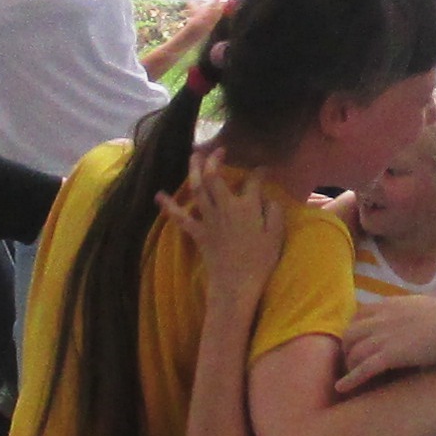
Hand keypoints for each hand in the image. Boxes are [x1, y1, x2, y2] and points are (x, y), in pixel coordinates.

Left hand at [162, 157, 292, 305]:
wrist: (236, 284)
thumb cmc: (260, 262)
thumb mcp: (276, 235)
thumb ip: (274, 212)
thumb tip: (268, 198)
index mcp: (247, 206)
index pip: (253, 181)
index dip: (258, 172)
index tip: (263, 169)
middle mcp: (226, 207)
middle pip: (215, 176)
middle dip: (215, 159)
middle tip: (219, 150)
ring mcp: (209, 219)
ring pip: (198, 188)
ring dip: (194, 169)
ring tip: (194, 155)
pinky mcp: (198, 233)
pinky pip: (180, 218)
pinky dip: (169, 206)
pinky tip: (158, 195)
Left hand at [333, 288, 435, 393]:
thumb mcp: (424, 305)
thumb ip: (412, 308)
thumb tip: (416, 311)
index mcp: (389, 305)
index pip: (359, 314)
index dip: (354, 328)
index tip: (356, 340)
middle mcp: (381, 319)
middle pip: (350, 333)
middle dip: (347, 348)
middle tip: (351, 361)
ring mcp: (383, 337)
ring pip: (353, 351)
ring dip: (349, 365)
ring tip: (349, 376)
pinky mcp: (389, 356)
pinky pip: (363, 368)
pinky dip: (350, 379)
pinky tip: (342, 388)